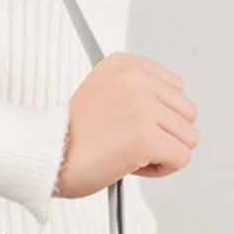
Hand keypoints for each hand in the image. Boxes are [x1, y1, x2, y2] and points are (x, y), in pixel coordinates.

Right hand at [54, 52, 198, 199]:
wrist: (45, 158)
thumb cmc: (70, 137)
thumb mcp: (102, 94)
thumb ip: (137, 92)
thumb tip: (173, 110)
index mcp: (123, 64)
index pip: (175, 88)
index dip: (156, 114)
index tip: (127, 123)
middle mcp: (135, 79)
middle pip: (186, 113)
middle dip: (163, 133)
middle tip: (128, 142)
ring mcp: (142, 107)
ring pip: (188, 137)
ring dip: (162, 152)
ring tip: (128, 153)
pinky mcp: (147, 137)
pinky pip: (181, 158)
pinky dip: (161, 169)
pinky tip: (132, 166)